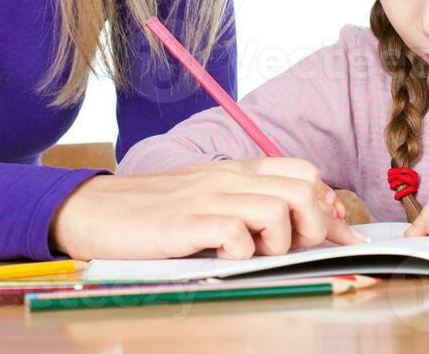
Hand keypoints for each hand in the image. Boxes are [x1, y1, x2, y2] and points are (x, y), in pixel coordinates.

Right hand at [49, 156, 368, 259]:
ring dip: (279, 241)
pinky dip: (242, 254)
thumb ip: (248, 204)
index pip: (302, 171)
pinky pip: (237, 235)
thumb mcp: (205, 199)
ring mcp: (208, 197)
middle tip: (296, 250)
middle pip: (303, 188)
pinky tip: (224, 259)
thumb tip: (304, 223)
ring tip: (255, 255)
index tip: (336, 235)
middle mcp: (227, 177)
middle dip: (315, 225)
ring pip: (279, 209)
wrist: (92, 211)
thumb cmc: (152, 213)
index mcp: (234, 170)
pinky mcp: (187, 222)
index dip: (327, 205)